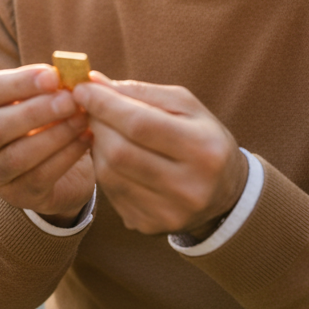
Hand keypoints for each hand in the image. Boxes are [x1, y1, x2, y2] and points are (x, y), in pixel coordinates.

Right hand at [0, 64, 95, 223]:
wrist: (50, 169)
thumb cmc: (40, 121)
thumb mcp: (36, 99)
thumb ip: (46, 87)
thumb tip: (70, 74)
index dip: (20, 82)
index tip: (53, 75)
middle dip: (36, 111)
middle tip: (70, 99)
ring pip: (17, 156)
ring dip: (54, 135)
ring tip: (82, 118)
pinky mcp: (17, 195)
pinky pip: (40, 176)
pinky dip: (66, 155)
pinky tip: (87, 138)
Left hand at [73, 73, 246, 234]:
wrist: (225, 192)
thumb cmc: (202, 137)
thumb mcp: (185, 106)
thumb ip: (141, 92)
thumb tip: (94, 82)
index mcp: (203, 149)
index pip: (140, 124)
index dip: (105, 105)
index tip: (82, 88)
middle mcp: (189, 187)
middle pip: (120, 152)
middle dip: (98, 124)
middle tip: (91, 108)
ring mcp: (169, 213)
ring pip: (110, 174)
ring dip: (97, 146)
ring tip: (103, 130)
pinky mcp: (150, 226)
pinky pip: (111, 193)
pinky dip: (105, 169)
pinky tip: (113, 156)